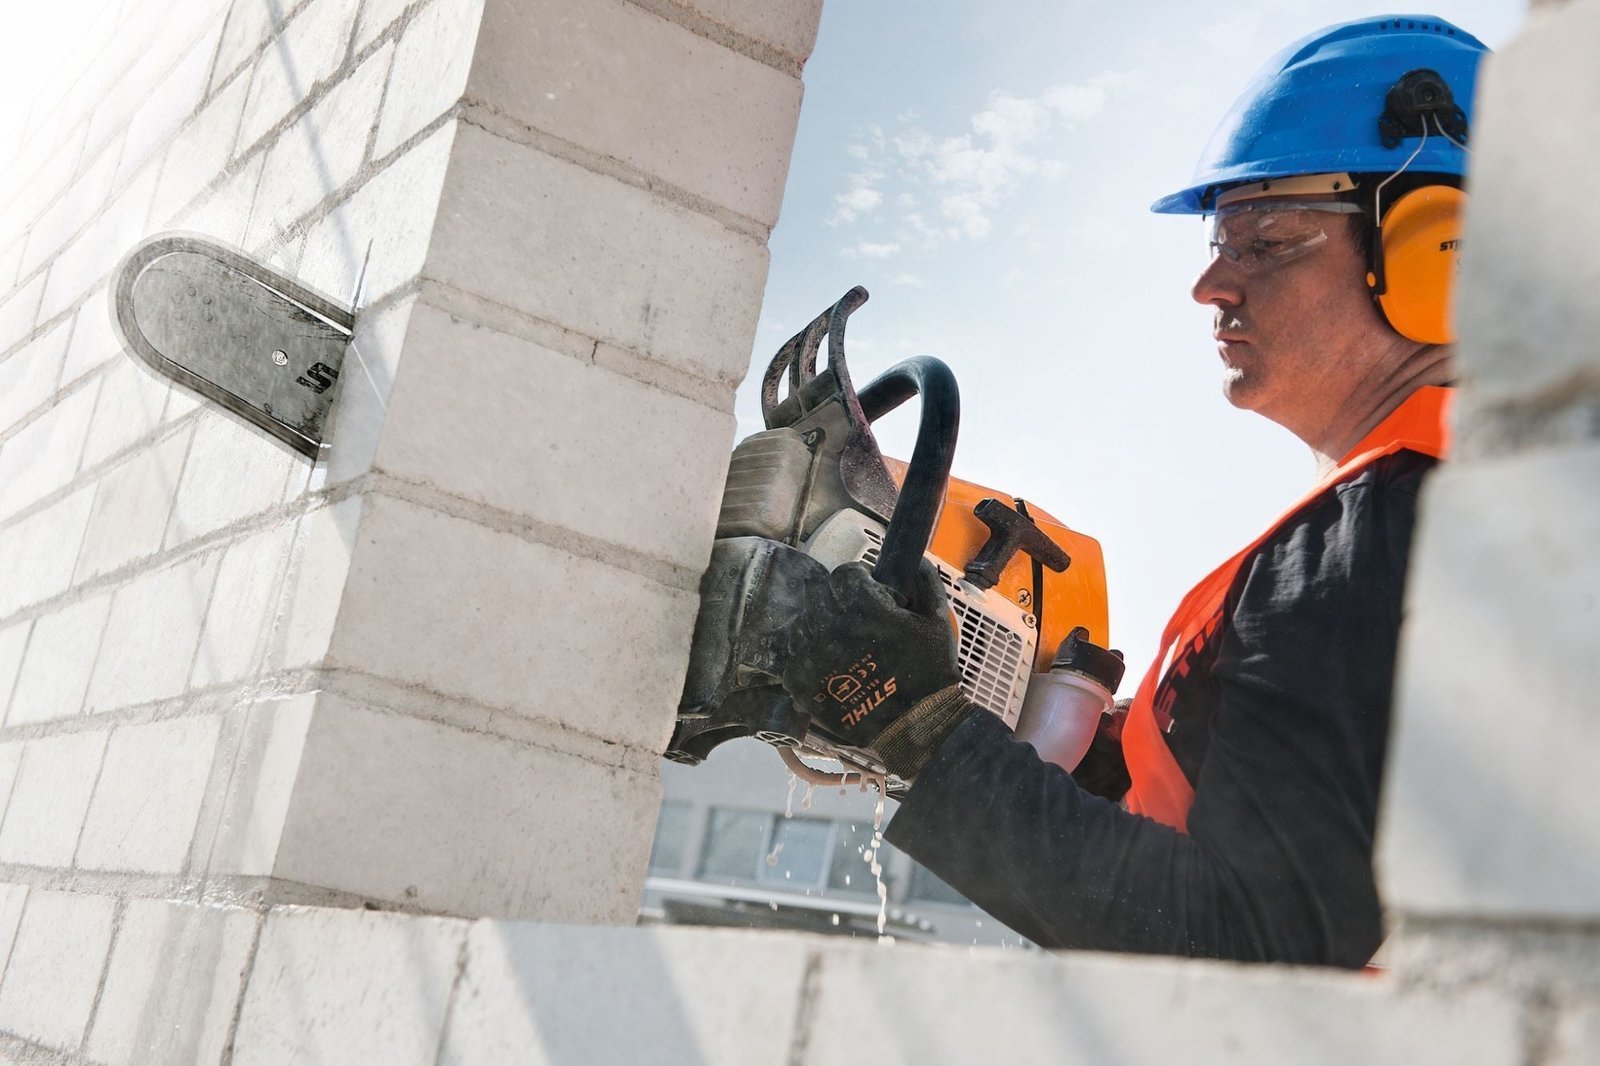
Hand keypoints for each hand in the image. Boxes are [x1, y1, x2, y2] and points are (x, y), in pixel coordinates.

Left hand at [784, 558, 960, 749]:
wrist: (916, 726)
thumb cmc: (930, 672)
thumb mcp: (938, 621)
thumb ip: (926, 582)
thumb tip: (912, 561)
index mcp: (863, 608)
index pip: (844, 574)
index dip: (858, 581)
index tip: (868, 594)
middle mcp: (830, 628)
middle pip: (818, 596)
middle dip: (836, 603)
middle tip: (854, 621)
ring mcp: (811, 658)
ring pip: (802, 627)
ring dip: (818, 631)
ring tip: (840, 647)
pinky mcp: (801, 685)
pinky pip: (793, 660)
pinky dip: (808, 661)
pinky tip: (829, 670)